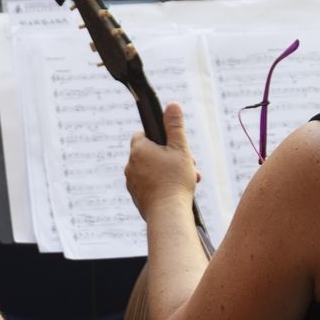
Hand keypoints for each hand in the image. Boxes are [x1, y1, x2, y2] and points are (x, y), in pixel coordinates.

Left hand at [126, 103, 199, 219]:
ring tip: (188, 179)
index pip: (142, 134)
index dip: (158, 137)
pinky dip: (162, 186)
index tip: (172, 144)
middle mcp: (130, 166)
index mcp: (138, 150)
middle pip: (150, 154)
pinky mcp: (137, 198)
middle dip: (169, 157)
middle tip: (188, 163)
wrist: (167, 215)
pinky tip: (177, 192)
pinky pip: (149, 186)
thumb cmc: (174, 180)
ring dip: (168, 172)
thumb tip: (172, 105)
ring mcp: (132, 183)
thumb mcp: (180, 149)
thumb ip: (175, 126)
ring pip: (151, 171)